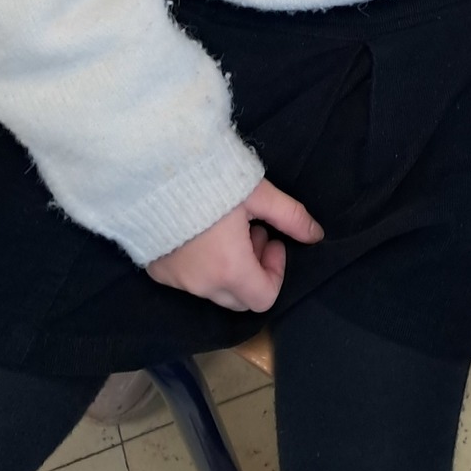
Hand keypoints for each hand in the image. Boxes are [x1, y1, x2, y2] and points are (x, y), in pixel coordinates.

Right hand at [146, 179, 323, 312]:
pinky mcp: (157, 271)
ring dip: (230, 267)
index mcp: (229, 269)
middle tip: (253, 232)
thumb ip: (291, 217)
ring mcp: (175, 281)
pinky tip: (200, 231)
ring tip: (227, 227)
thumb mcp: (259, 194)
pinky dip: (202, 265)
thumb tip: (316, 235)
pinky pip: (188, 281)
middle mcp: (200, 285)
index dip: (276, 272)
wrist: (153, 172)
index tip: (273, 241)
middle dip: (254, 270)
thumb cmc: (211, 181)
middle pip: (239, 299)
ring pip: (213, 290)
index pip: (263, 298)